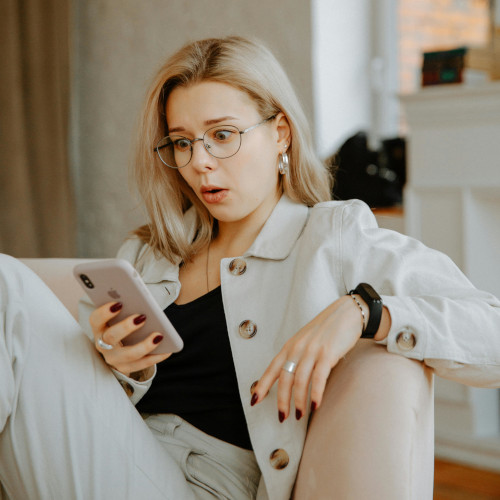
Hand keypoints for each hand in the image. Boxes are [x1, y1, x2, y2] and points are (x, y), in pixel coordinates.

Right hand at [89, 301, 170, 378]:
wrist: (120, 350)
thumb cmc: (124, 325)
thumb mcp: (121, 316)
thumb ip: (128, 307)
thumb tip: (144, 300)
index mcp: (100, 328)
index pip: (95, 319)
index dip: (105, 312)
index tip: (119, 303)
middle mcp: (103, 345)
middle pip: (111, 337)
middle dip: (126, 327)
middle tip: (142, 317)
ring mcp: (114, 359)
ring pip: (128, 355)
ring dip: (144, 345)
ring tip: (159, 336)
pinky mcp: (126, 368)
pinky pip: (142, 364)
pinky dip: (156, 356)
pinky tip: (168, 350)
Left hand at [251, 295, 365, 421]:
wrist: (347, 313)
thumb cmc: (326, 330)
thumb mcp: (306, 340)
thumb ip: (296, 356)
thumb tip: (289, 378)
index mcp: (290, 346)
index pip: (272, 368)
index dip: (262, 385)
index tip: (254, 401)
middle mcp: (298, 348)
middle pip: (285, 378)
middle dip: (282, 400)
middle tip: (282, 417)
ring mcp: (312, 350)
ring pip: (300, 380)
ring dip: (299, 400)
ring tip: (299, 415)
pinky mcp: (328, 353)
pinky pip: (319, 376)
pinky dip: (316, 393)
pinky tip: (315, 405)